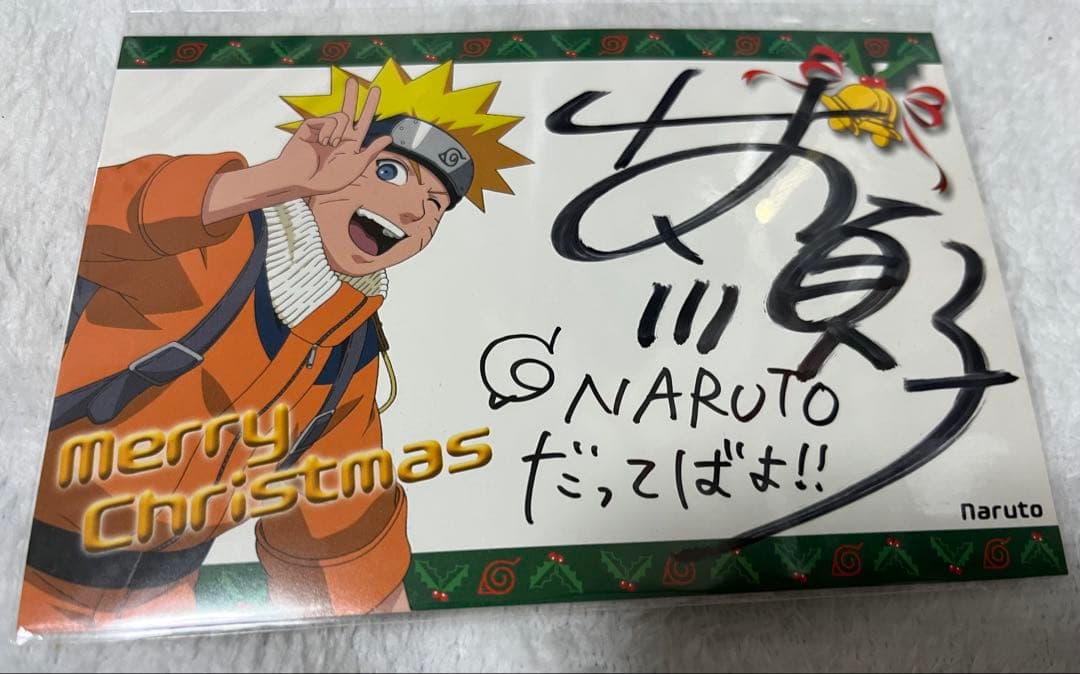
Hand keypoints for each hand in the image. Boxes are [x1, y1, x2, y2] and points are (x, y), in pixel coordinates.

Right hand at [273, 78, 391, 196]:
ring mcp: (323, 130)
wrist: (302, 181)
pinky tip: (323, 142)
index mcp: (350, 145)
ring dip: (340, 132)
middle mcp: (338, 135)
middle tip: (354, 81)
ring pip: (342, 116)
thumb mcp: (356, 166)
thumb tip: (389, 137)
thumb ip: (372, 150)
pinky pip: (329, 119)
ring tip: (331, 146)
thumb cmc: (327, 180)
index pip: (363, 122)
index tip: (375, 91)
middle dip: (352, 95)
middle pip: (348, 110)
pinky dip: (329, 131)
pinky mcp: (311, 126)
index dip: (369, 107)